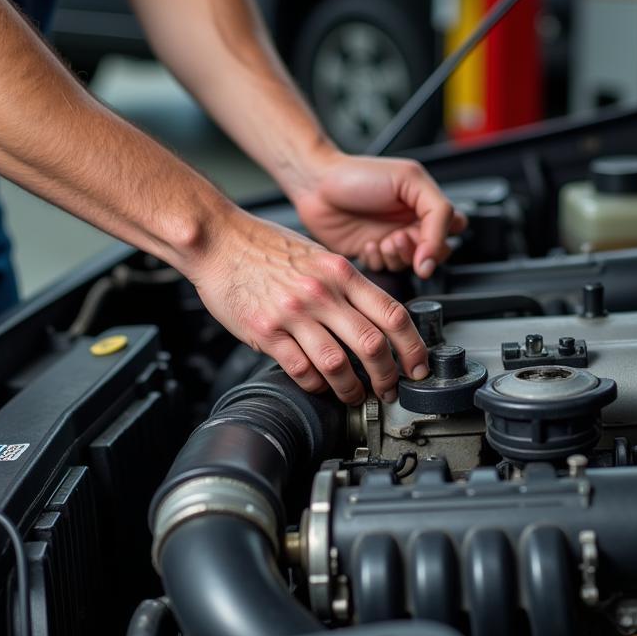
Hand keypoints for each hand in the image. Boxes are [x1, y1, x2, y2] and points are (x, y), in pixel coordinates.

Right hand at [188, 209, 429, 404]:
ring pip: (338, 365)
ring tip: (353, 395)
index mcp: (341, 272)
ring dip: (352, 389)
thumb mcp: (318, 255)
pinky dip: (315, 385)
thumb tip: (373, 316)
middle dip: (388, 376)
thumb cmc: (264, 246)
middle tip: (389, 389)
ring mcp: (293, 313)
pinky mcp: (266, 331)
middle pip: (372, 345)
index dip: (413, 346)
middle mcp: (322, 292)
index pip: (393, 314)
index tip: (418, 365)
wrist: (218, 240)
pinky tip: (318, 385)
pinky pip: (301, 369)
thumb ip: (346, 284)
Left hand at [289, 152, 466, 277]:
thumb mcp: (410, 181)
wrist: (316, 185)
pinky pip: (384, 269)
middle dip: (417, 251)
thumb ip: (438, 213)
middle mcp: (410, 221)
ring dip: (396, 256)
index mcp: (424, 201)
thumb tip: (438, 251)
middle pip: (434, 251)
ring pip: (409, 264)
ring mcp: (391, 238)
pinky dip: (376, 260)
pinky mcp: (370, 252)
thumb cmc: (358, 175)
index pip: (453, 228)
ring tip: (381, 241)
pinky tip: (365, 244)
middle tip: (398, 238)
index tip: (425, 245)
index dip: (440, 240)